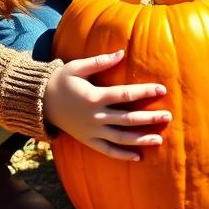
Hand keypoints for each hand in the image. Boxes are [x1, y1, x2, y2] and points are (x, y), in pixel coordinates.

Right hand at [43, 50, 171, 160]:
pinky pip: (107, 151)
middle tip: (168, 117)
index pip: (125, 95)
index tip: (162, 89)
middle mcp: (95, 116)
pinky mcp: (88, 140)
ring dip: (140, 139)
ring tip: (159, 139)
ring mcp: (92, 131)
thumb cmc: (61, 81)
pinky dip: (122, 155)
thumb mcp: (77, 67)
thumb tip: (121, 52)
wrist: (39, 102)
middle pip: (127, 119)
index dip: (144, 91)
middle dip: (149, 118)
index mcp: (94, 97)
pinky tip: (138, 157)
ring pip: (120, 138)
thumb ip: (100, 61)